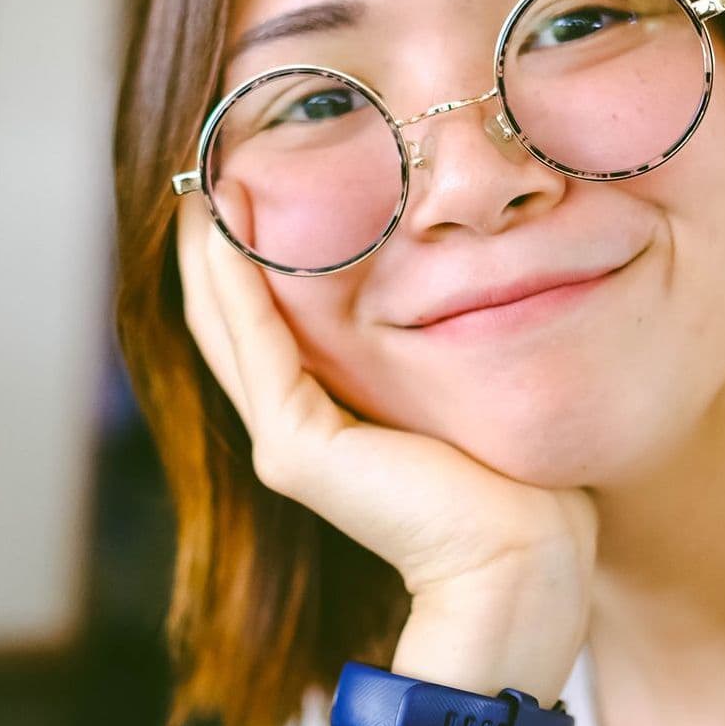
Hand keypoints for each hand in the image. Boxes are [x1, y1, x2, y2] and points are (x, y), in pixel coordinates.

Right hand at [175, 183, 598, 610]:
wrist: (522, 555)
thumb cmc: (509, 477)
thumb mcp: (453, 387)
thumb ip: (423, 347)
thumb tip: (442, 277)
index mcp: (327, 420)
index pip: (266, 327)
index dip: (245, 262)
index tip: (246, 189)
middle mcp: (293, 430)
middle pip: (231, 323)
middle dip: (215, 248)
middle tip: (206, 170)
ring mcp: (288, 442)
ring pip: (229, 328)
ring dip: (212, 254)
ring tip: (202, 186)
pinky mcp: (299, 449)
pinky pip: (259, 345)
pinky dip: (236, 284)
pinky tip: (224, 228)